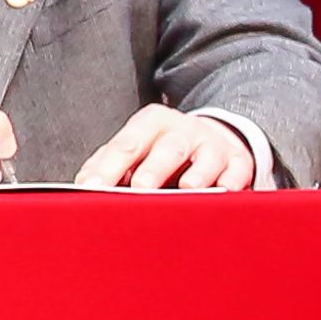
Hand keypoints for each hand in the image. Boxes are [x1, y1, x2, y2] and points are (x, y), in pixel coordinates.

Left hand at [77, 104, 255, 189]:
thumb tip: (81, 189)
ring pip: (205, 160)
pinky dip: (231, 185)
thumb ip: (107, 166)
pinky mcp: (239, 162)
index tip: (92, 189)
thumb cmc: (160, 152)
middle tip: (139, 190)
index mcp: (150, 123)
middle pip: (167, 149)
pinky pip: (237, 173)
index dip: (108, 168)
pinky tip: (223, 196)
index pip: (126, 145)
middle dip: (152, 171)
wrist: (212, 139)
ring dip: (196, 177)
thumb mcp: (135, 149)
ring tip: (187, 191)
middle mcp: (183, 130)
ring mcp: (213, 145)